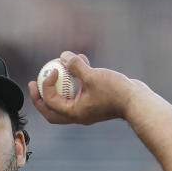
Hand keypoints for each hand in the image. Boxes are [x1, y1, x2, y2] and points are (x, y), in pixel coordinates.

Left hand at [28, 51, 142, 125]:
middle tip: (34, 82)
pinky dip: (78, 78)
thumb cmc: (115, 92)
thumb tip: (63, 56)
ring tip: (61, 63)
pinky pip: (81, 90)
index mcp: (73, 114)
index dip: (46, 86)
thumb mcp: (92, 76)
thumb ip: (75, 66)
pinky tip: (82, 60)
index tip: (52, 70)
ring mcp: (87, 110)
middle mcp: (78, 115)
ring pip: (66, 98)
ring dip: (62, 82)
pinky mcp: (96, 102)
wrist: (137, 102)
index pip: (50, 102)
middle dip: (41, 96)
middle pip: (51, 110)